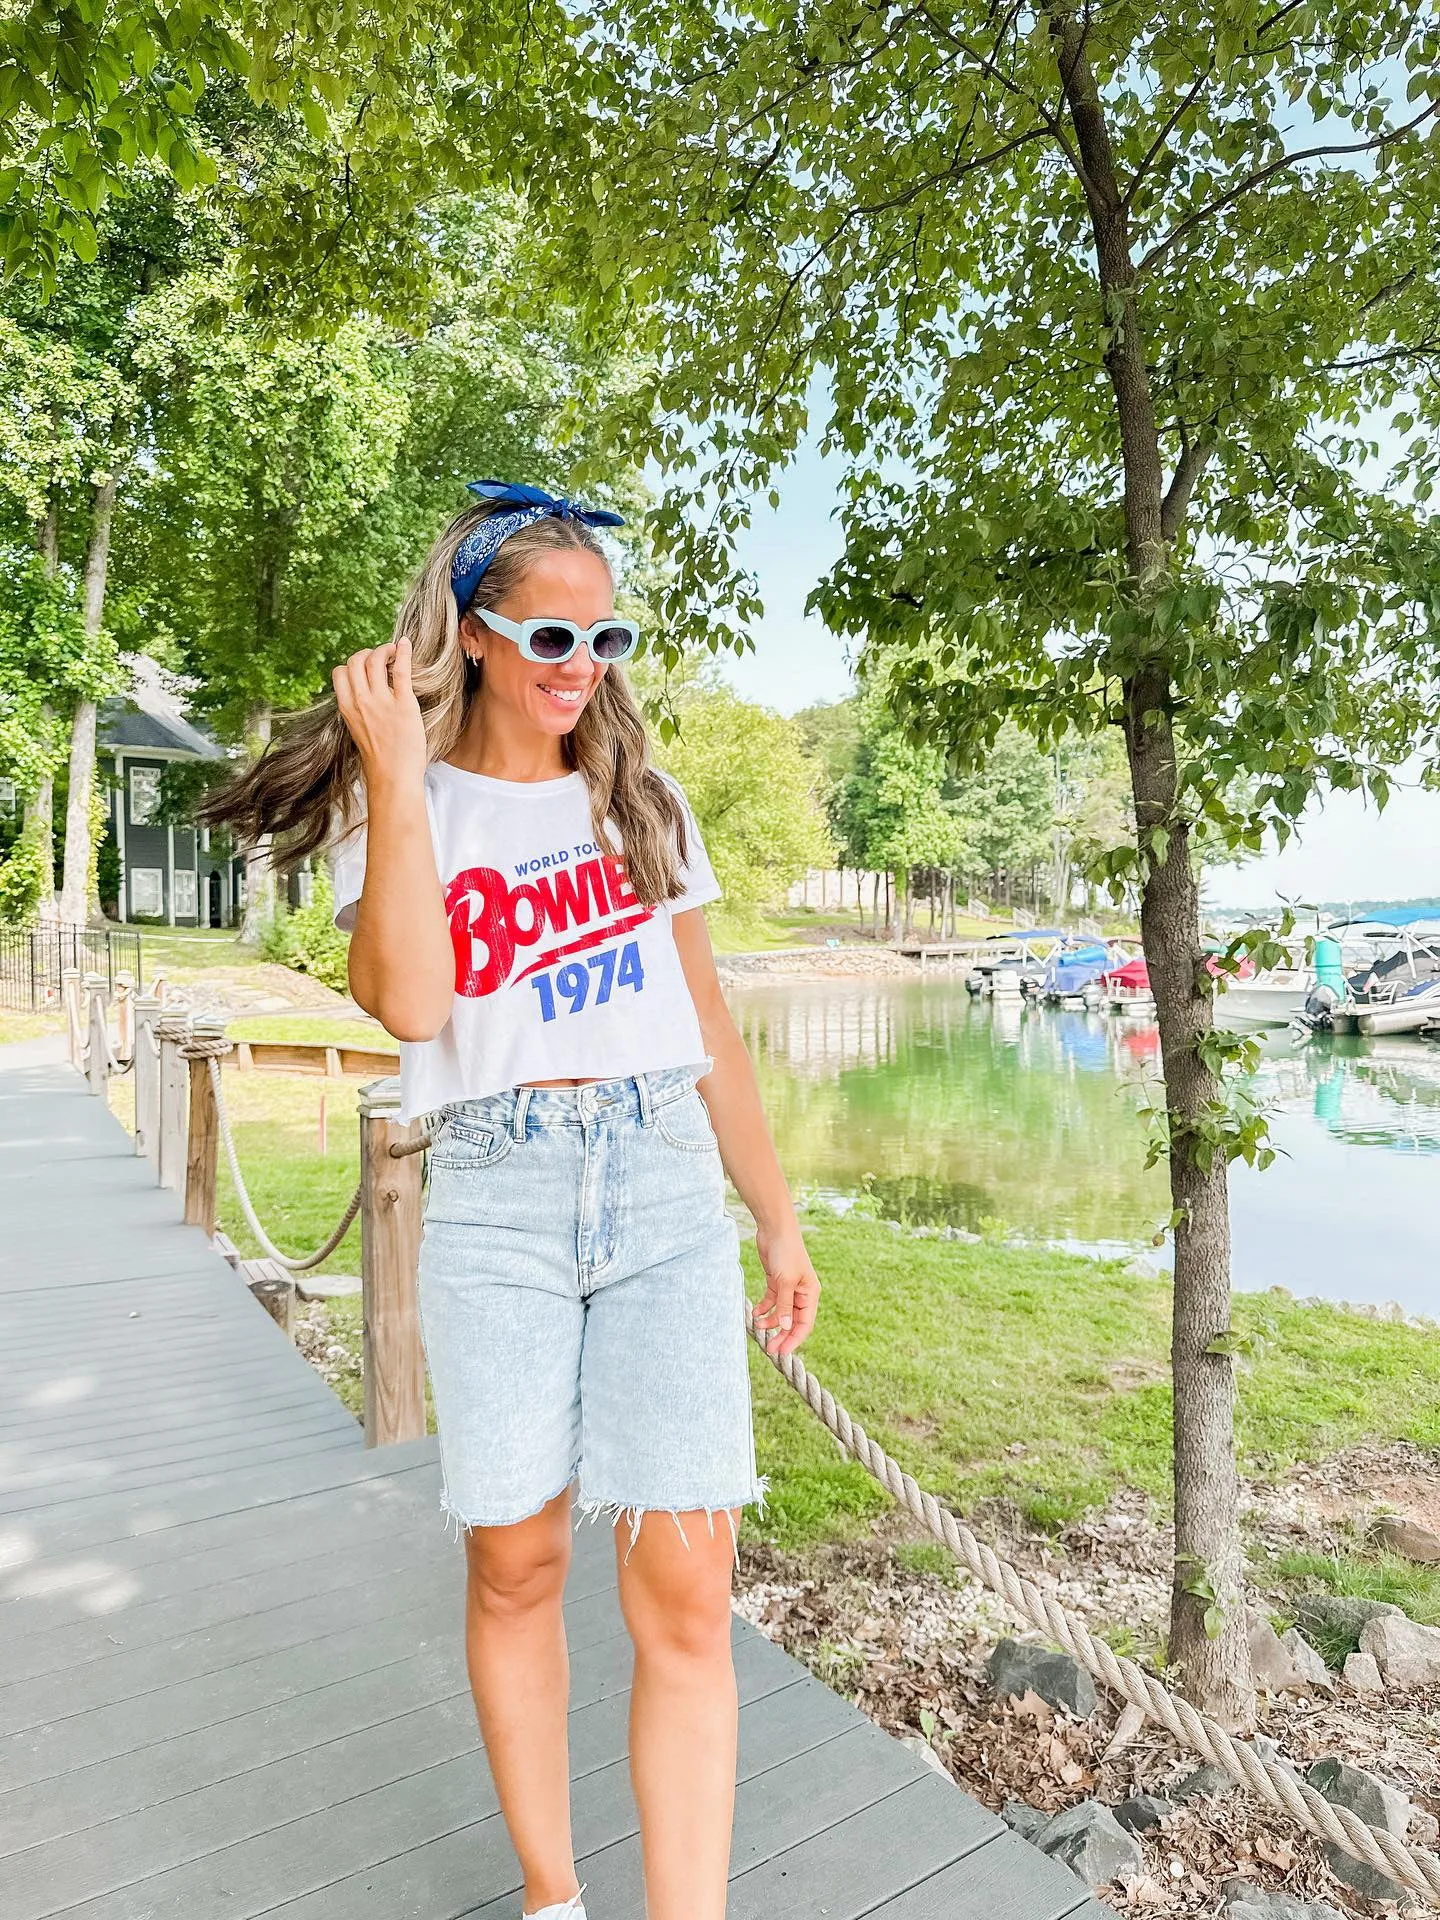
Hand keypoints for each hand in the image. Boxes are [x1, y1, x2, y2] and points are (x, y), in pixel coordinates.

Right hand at [332, 638, 427, 790]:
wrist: (393, 778)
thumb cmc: (380, 759)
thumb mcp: (359, 731)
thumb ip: (359, 710)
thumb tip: (365, 694)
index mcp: (347, 708)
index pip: (340, 672)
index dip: (352, 665)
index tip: (366, 668)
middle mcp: (361, 702)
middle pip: (356, 661)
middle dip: (368, 653)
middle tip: (382, 658)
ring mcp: (381, 702)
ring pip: (375, 660)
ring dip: (384, 650)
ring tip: (394, 652)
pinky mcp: (404, 704)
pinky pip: (400, 670)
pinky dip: (403, 652)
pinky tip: (406, 645)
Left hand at [751, 1223, 820, 1358]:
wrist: (775, 1229)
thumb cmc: (786, 1252)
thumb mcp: (785, 1281)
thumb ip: (785, 1305)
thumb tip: (786, 1326)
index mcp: (810, 1293)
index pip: (805, 1323)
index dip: (794, 1339)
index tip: (782, 1351)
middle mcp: (801, 1293)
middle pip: (793, 1321)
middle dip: (782, 1334)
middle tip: (769, 1348)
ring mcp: (789, 1288)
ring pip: (781, 1312)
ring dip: (771, 1321)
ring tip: (758, 1327)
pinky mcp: (777, 1281)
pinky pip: (772, 1301)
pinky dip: (764, 1308)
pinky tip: (755, 1313)